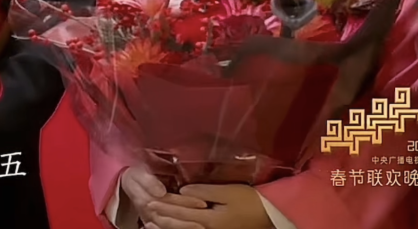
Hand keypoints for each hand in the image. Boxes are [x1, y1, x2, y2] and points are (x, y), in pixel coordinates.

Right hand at [119, 167, 206, 224]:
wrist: (128, 184)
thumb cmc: (137, 176)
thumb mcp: (139, 173)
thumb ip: (149, 182)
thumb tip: (161, 192)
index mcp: (145, 199)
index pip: (168, 203)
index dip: (186, 203)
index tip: (203, 203)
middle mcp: (147, 212)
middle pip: (168, 220)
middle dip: (187, 222)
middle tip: (205, 223)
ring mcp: (149, 220)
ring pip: (167, 227)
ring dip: (184, 228)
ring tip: (201, 228)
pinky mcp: (152, 223)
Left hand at [145, 184, 272, 228]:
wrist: (271, 218)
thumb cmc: (250, 202)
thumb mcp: (228, 193)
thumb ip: (204, 192)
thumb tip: (182, 192)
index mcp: (209, 220)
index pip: (181, 214)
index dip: (164, 208)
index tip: (149, 202)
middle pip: (179, 226)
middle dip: (162, 220)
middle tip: (146, 214)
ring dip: (167, 228)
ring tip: (150, 224)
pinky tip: (172, 227)